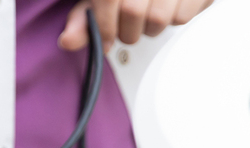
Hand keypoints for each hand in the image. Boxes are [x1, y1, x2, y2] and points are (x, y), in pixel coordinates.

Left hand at [59, 0, 211, 51]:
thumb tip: (68, 42)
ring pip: (158, 20)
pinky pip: (181, 18)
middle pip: (133, 13)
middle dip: (127, 31)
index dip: (104, 26)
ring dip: (150, 28)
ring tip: (149, 15)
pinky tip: (168, 7)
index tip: (105, 39)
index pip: (109, 1)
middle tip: (129, 27)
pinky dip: (172, 20)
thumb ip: (84, 18)